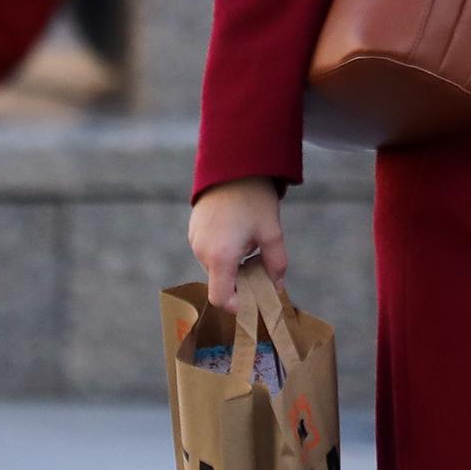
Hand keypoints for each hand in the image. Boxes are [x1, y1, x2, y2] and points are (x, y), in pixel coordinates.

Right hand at [189, 179, 287, 307]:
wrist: (232, 165)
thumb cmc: (254, 199)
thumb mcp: (271, 232)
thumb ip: (276, 264)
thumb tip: (277, 286)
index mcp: (220, 257)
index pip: (221, 299)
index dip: (237, 304)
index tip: (254, 295)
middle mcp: (202, 252)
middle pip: (220, 282)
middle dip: (240, 280)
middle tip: (259, 263)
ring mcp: (195, 241)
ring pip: (215, 267)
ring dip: (232, 264)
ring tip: (248, 242)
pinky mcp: (193, 230)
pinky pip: (208, 251)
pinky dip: (222, 251)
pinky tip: (236, 231)